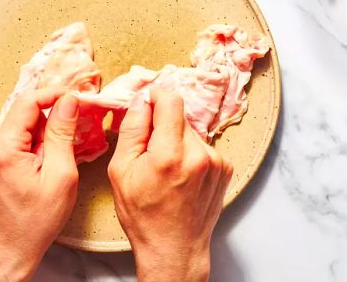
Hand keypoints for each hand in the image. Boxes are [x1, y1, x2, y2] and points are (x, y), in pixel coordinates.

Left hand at [0, 87, 79, 281]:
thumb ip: (63, 132)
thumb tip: (69, 100)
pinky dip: (36, 142)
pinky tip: (48, 160)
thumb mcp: (60, 174)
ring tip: (62, 153)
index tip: (78, 98)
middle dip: (53, 117)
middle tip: (77, 128)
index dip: (56, 94)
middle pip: (26, 113)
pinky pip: (17, 137)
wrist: (10, 248)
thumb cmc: (36, 219)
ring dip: (45, 132)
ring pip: (23, 125)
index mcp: (3, 147)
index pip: (29, 101)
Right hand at [108, 89, 232, 281]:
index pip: (171, 101)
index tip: (148, 102)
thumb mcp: (121, 171)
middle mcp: (199, 154)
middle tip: (150, 149)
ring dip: (178, 140)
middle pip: (180, 116)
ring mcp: (216, 161)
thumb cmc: (144, 216)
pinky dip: (191, 153)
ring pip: (191, 131)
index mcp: (170, 154)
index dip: (156, 96)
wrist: (174, 249)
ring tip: (167, 168)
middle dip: (163, 125)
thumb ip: (132, 129)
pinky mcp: (225, 167)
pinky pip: (203, 146)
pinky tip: (182, 175)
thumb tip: (142, 100)